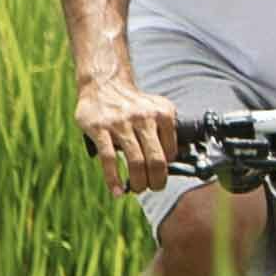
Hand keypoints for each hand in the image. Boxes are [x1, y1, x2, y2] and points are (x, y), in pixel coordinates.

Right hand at [71, 63, 185, 197]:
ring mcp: (120, 122)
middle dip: (157, 181)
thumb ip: (166, 131)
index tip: (161, 175)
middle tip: (154, 187)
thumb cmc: (133, 105)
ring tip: (138, 189)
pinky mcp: (99, 128)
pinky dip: (113, 179)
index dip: (167, 168)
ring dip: (138, 182)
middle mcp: (143, 117)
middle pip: (156, 160)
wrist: (104, 84)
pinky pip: (109, 159)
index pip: (171, 152)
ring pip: (135, 161)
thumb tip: (176, 162)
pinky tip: (117, 191)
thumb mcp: (156, 110)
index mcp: (162, 113)